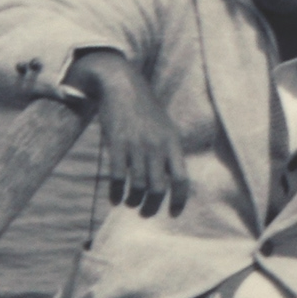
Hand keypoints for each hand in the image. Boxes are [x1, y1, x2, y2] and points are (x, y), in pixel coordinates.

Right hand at [66, 49, 189, 216]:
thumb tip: (173, 179)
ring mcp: (136, 146)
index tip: (174, 213)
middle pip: (158, 188)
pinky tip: (114, 198)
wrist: (121, 85)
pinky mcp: (116, 144)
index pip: (181, 179)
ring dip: (133, 200)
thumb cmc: (144, 109)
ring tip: (130, 203)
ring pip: (138, 186)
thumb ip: (170, 151)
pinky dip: (116, 192)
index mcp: (172, 143)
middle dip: (152, 206)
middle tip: (146, 212)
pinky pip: (118, 177)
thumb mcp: (165, 127)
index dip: (179, 200)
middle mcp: (156, 146)